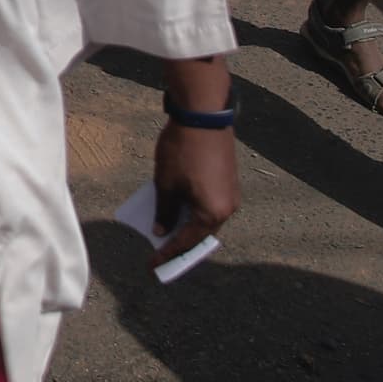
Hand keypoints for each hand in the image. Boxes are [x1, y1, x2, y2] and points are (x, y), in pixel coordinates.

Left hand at [149, 113, 241, 265]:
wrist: (204, 116)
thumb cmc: (182, 152)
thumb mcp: (165, 185)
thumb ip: (164, 212)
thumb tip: (162, 231)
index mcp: (212, 213)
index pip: (186, 242)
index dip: (167, 254)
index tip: (152, 265)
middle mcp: (227, 209)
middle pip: (200, 234)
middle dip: (180, 244)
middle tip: (161, 254)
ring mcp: (230, 195)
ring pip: (206, 220)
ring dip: (187, 227)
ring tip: (167, 234)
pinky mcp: (228, 182)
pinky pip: (210, 205)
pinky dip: (194, 212)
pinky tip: (177, 211)